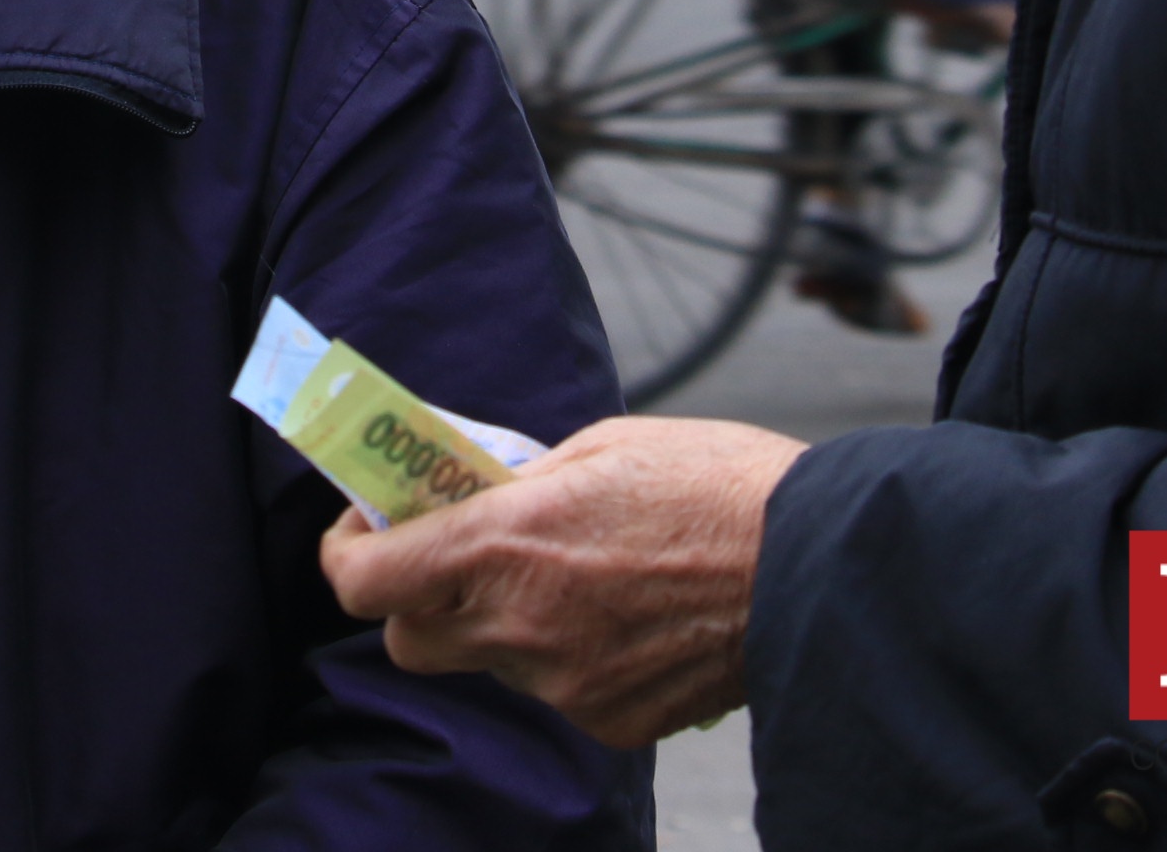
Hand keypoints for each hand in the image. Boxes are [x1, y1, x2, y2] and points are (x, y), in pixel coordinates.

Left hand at [318, 416, 807, 747]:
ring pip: (492, 664)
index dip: (347, 554)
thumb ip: (517, 480)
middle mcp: (521, 624)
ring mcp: (566, 683)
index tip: (363, 527)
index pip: (365, 580)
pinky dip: (570, 656)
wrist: (819, 563)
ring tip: (577, 575)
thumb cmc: (714, 483)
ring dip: (504, 624)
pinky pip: (559, 691)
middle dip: (415, 602)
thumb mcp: (598, 446)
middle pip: (408, 639)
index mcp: (505, 541)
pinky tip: (626, 615)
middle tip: (454, 558)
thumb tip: (471, 491)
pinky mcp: (612, 721)